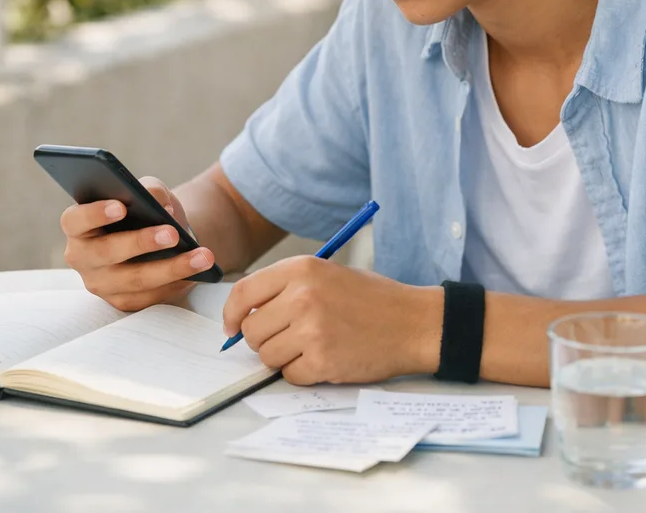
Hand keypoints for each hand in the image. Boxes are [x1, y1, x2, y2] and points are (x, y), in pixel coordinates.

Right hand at [60, 176, 217, 311]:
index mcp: (78, 226)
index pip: (74, 221)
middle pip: (105, 253)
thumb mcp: (149, 193)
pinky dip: (176, 285)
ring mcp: (100, 284)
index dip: (94, 214)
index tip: (121, 207)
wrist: (158, 237)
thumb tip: (161, 204)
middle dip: (140, 243)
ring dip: (171, 268)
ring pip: (134, 280)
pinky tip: (199, 274)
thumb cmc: (145, 210)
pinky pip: (149, 298)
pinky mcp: (122, 302)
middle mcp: (82, 258)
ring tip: (203, 256)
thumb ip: (151, 190)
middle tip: (172, 234)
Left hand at [221, 256, 440, 384]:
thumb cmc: (373, 299)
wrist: (414, 323)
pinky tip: (326, 359)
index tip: (231, 327)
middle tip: (287, 339)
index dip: (231, 314)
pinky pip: (290, 376)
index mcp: (302, 269)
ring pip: (267, 356)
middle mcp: (302, 297)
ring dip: (283, 358)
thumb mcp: (328, 274)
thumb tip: (246, 314)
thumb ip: (287, 288)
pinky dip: (303, 373)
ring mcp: (311, 330)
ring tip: (311, 347)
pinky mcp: (322, 361)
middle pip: (251, 330)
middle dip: (263, 340)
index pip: (243, 293)